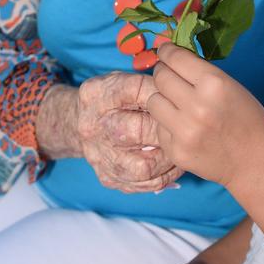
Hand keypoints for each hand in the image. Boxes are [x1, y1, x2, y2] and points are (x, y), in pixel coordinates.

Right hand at [77, 71, 183, 192]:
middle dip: (165, 128)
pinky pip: (142, 184)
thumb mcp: (122, 80)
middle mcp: (93, 126)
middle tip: (185, 124)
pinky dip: (164, 176)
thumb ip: (146, 83)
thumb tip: (181, 91)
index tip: (177, 95)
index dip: (161, 94)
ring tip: (183, 147)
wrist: (78, 124)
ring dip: (169, 158)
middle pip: (136, 130)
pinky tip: (174, 163)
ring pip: (142, 166)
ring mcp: (99, 156)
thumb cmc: (111, 98)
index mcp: (97, 94)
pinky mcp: (107, 177)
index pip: (134, 91)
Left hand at [147, 44, 263, 191]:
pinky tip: (182, 126)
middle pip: (160, 77)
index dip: (167, 51)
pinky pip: (159, 127)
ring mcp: (183, 131)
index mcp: (214, 84)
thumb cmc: (248, 118)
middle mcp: (196, 106)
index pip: (176, 58)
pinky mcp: (175, 151)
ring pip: (153, 101)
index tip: (165, 50)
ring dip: (161, 98)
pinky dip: (167, 123)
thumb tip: (174, 58)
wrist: (254, 162)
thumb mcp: (231, 85)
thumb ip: (202, 73)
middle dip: (162, 71)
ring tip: (173, 101)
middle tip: (167, 74)